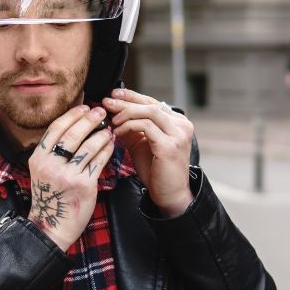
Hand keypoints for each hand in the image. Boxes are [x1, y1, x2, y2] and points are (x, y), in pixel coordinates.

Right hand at [27, 105, 115, 250]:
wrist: (53, 226)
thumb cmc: (51, 196)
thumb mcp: (43, 171)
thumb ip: (54, 151)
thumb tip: (74, 125)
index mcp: (38, 158)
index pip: (56, 129)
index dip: (72, 115)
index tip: (84, 107)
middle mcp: (51, 165)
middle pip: (73, 134)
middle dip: (89, 119)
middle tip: (100, 111)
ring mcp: (67, 175)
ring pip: (88, 146)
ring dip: (101, 134)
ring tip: (109, 128)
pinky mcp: (84, 185)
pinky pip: (99, 162)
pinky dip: (107, 149)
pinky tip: (111, 143)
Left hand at [103, 88, 194, 217]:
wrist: (169, 194)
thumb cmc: (156, 171)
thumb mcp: (142, 144)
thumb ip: (132, 128)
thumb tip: (113, 112)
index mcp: (177, 123)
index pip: (153, 103)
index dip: (132, 97)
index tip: (114, 94)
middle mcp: (182, 125)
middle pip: (150, 105)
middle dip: (126, 102)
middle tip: (107, 101)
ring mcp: (178, 135)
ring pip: (149, 112)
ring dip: (126, 113)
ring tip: (112, 120)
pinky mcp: (169, 145)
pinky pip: (146, 127)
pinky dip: (129, 126)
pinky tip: (118, 132)